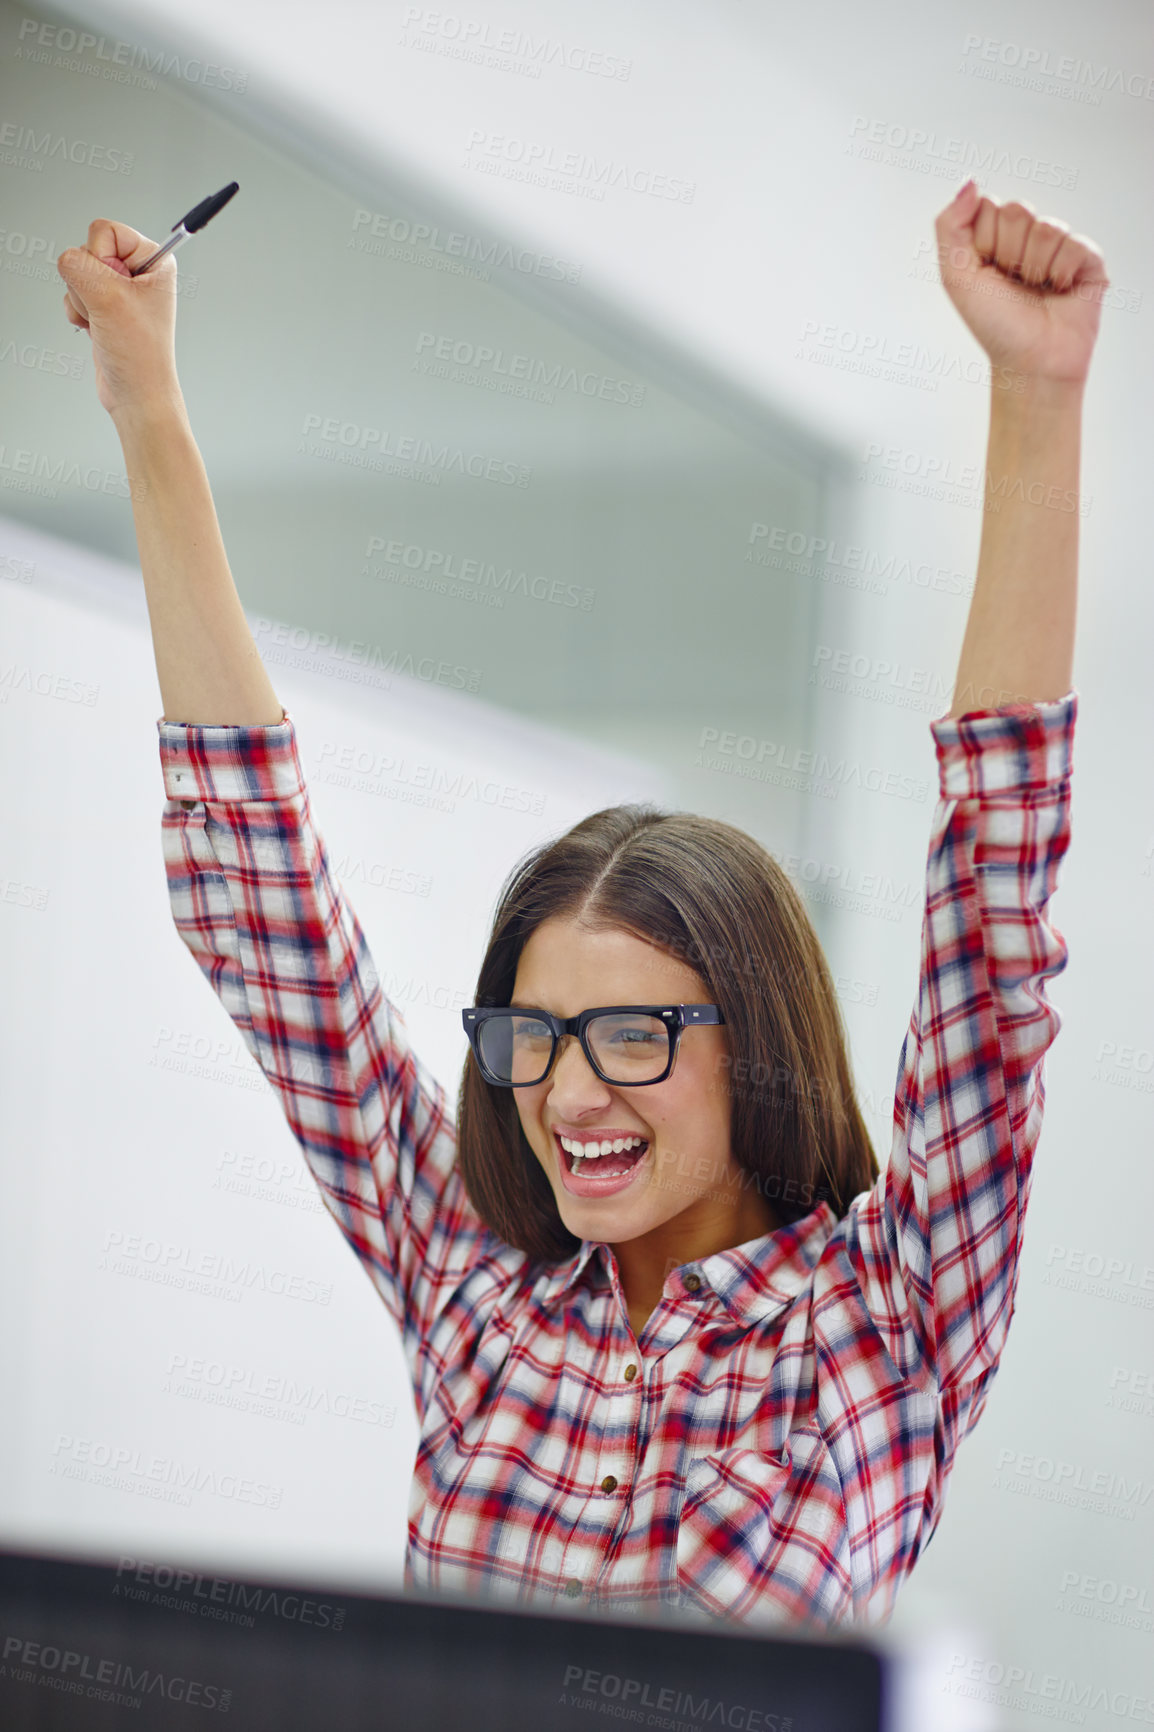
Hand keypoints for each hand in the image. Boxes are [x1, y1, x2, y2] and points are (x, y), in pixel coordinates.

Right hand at [57, 219, 183, 418]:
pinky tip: (96, 329)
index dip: (100, 258)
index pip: (105, 230)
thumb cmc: (140, 354)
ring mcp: (120, 289)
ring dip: (83, 301)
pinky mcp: (104, 305)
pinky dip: (78, 313)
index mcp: (154, 260)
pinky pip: (73, 293)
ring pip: (77, 273)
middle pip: (87, 251)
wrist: (136, 394)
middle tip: (110, 309)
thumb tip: (67, 258)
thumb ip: (80, 266)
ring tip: (106, 322)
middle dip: (89, 283)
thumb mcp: (109, 299)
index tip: (117, 289)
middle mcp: (139, 271)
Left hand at [933, 182, 1108, 387]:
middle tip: (1013, 283)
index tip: (988, 273)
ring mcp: (1060, 245)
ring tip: (1035, 290)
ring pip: (1046, 227)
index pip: (989, 207)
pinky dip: (1060, 274)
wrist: (1029, 362)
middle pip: (1017, 210)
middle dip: (1008, 253)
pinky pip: (1073, 244)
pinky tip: (1058, 291)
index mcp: (996, 238)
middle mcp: (1028, 237)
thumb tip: (970, 183)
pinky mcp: (1088, 258)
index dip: (984, 243)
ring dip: (1034, 267)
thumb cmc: (995, 325)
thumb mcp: (956, 276)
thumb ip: (950, 226)